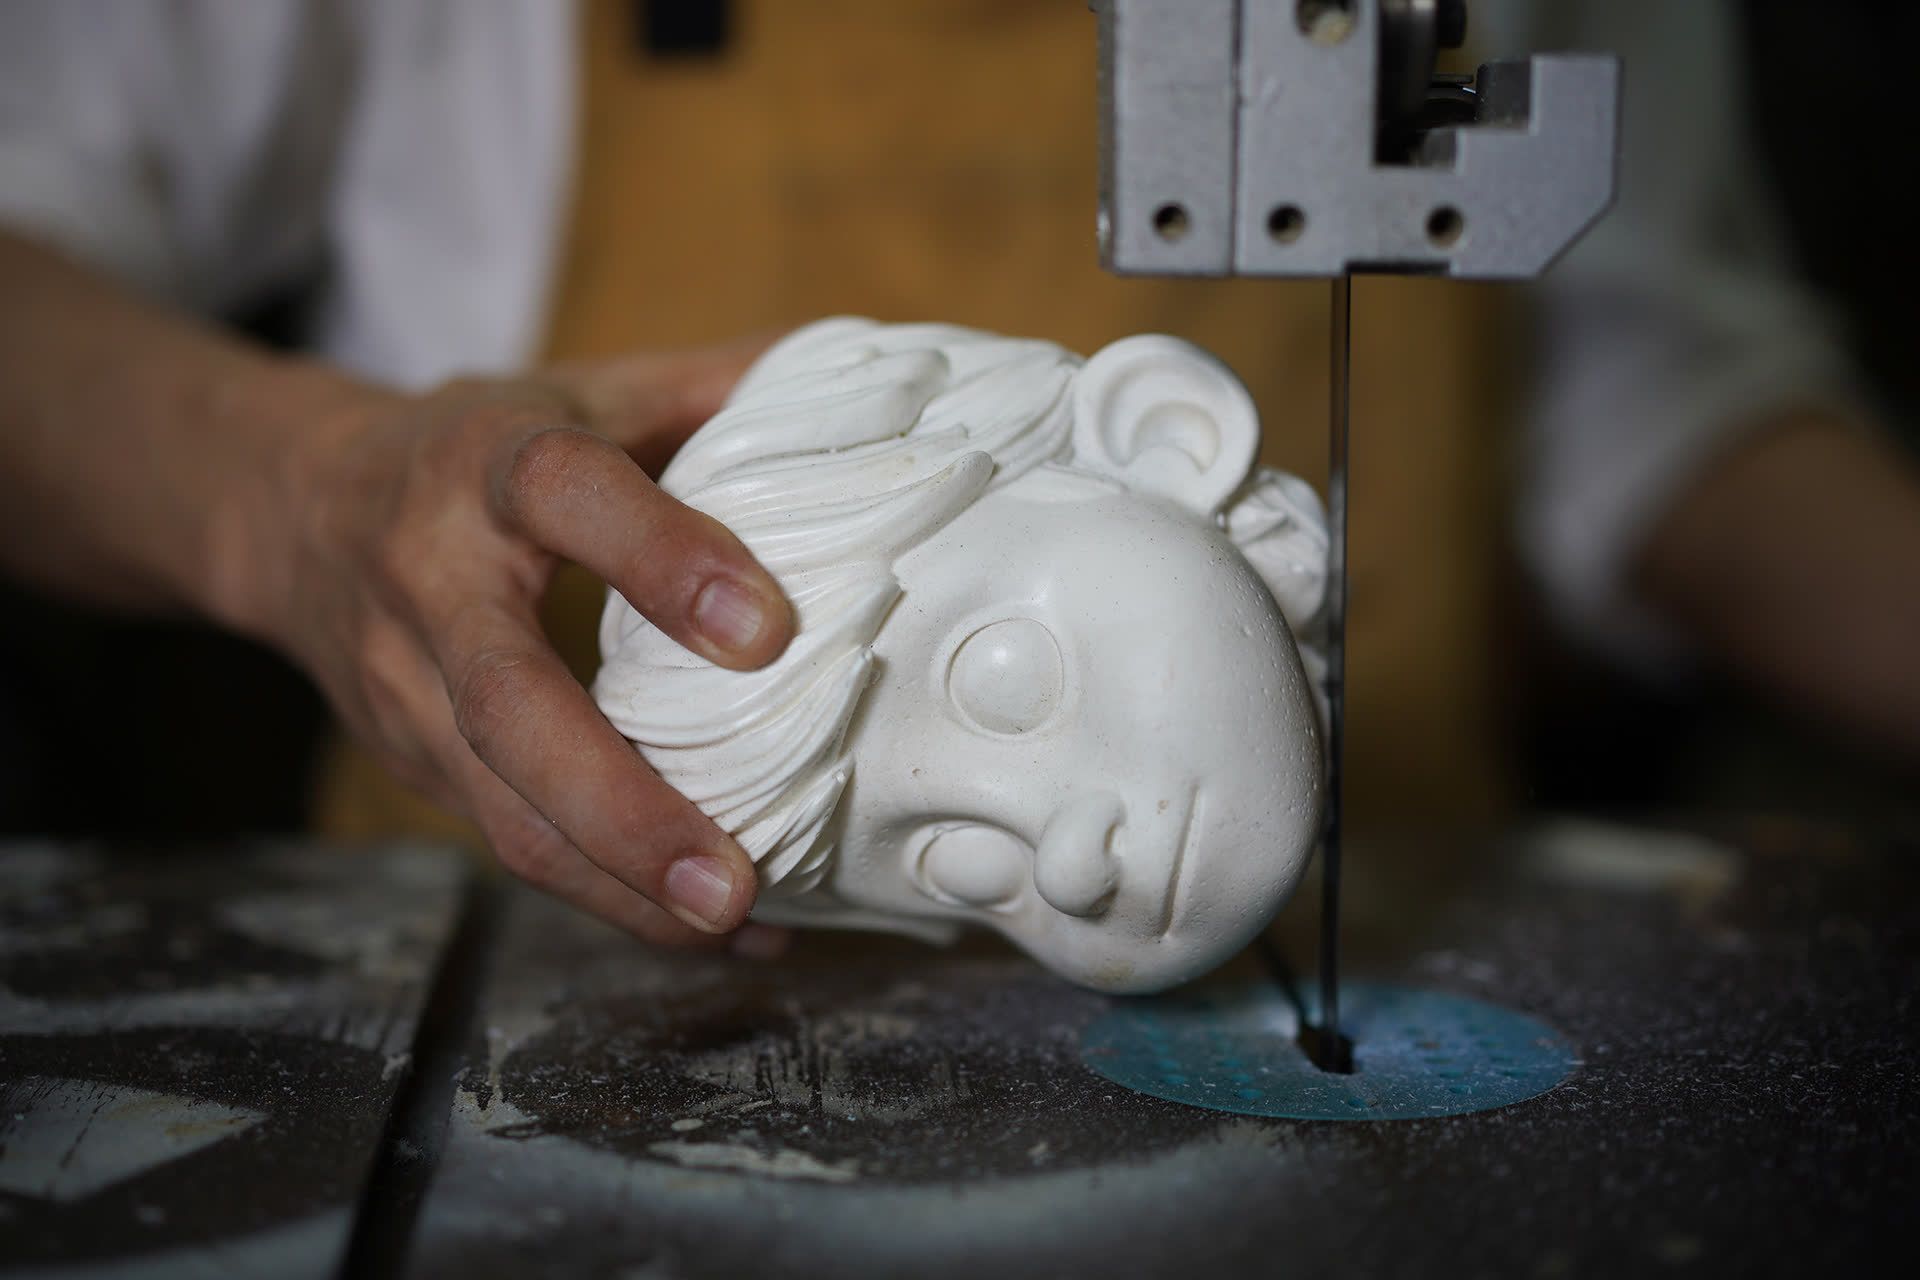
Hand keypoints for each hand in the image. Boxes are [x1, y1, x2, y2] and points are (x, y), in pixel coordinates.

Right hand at [251, 341, 795, 948]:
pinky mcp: (416, 765)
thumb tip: (877, 387)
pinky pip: (510, 843)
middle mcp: (433, 581)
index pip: (565, 495)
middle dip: (618, 801)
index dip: (659, 558)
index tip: (767, 632)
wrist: (297, 509)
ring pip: (498, 809)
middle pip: (507, 705)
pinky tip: (712, 931)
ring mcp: (412, 690)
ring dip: (614, 882)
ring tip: (731, 922)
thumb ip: (713, 390)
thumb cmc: (478, 447)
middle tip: (727, 875)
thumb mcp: (582, 391)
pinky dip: (610, 899)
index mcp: (487, 463)